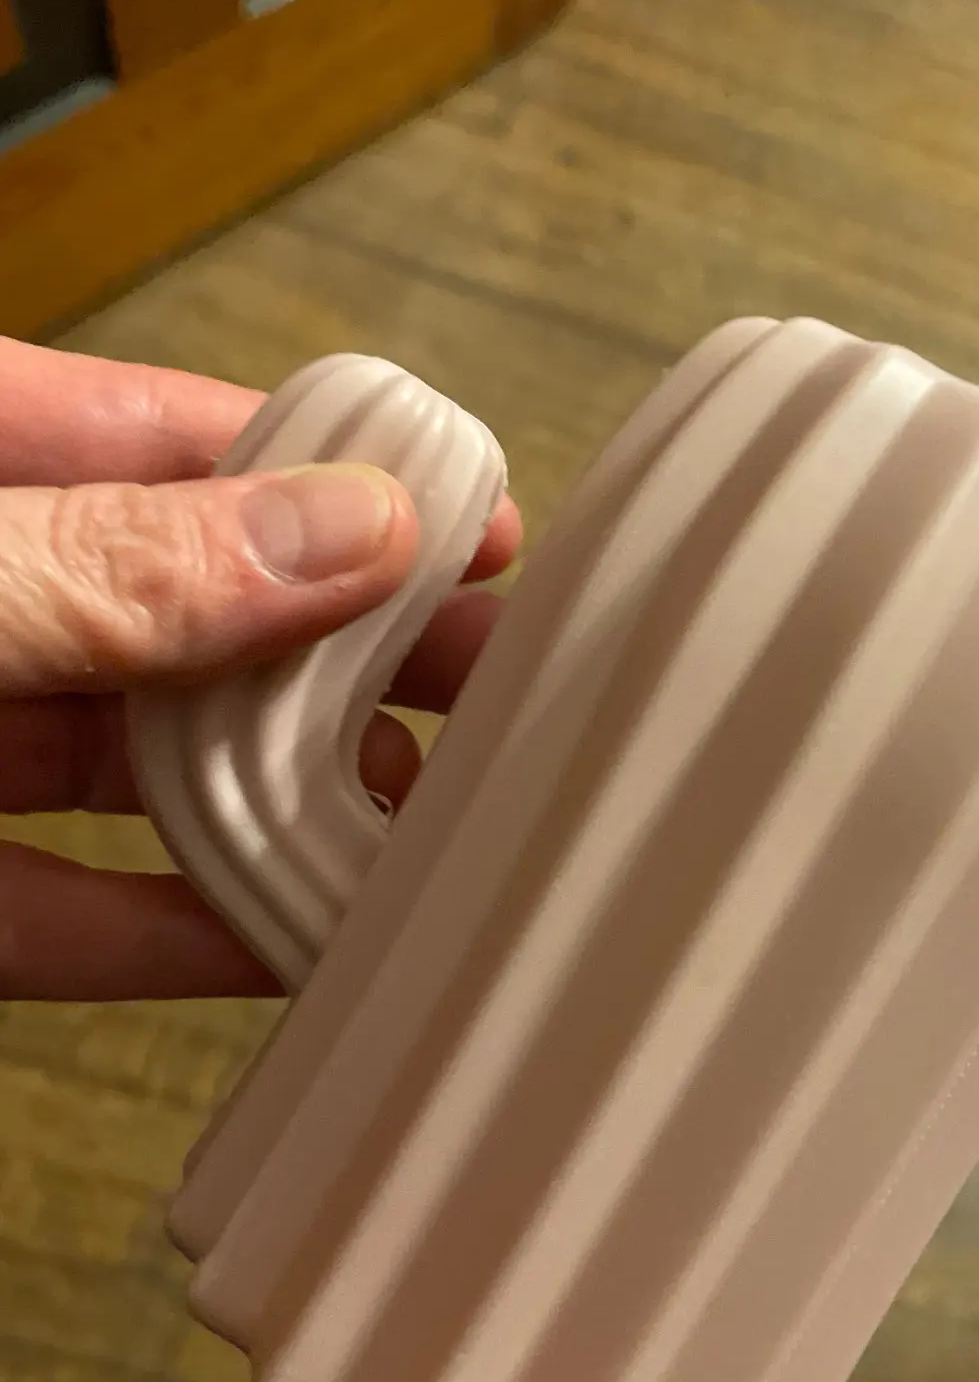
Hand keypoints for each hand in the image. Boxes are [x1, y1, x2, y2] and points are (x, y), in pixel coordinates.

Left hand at [0, 336, 521, 1001]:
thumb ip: (110, 565)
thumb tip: (346, 532)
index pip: (162, 439)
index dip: (329, 475)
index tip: (480, 528)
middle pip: (187, 612)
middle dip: (347, 647)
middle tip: (505, 683)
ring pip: (144, 770)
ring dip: (288, 796)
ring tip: (432, 814)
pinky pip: (70, 916)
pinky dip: (183, 935)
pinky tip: (300, 942)